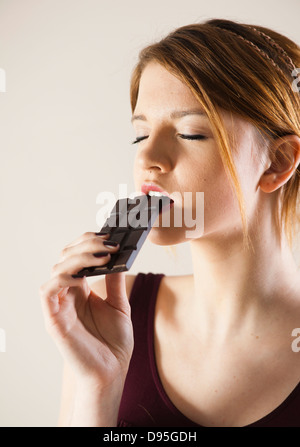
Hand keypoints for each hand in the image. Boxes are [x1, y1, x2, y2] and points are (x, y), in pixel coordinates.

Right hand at [39, 232, 133, 387]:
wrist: (112, 371)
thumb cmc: (115, 342)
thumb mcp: (119, 305)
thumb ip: (115, 282)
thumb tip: (119, 256)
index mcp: (82, 289)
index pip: (77, 256)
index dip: (89, 243)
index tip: (109, 237)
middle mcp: (69, 294)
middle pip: (66, 257)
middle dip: (86, 245)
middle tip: (108, 243)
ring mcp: (60, 305)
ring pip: (57, 268)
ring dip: (79, 257)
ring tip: (103, 256)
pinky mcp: (53, 318)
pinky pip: (47, 290)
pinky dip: (62, 277)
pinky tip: (82, 275)